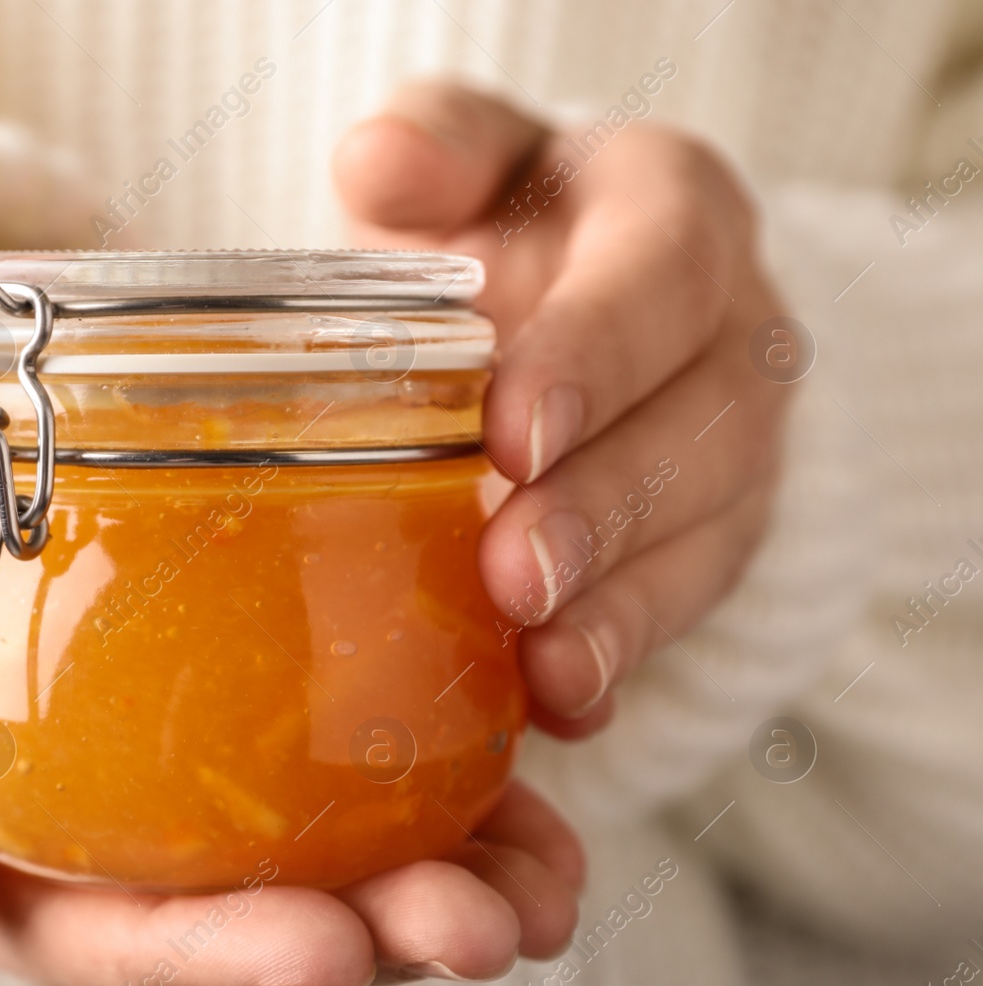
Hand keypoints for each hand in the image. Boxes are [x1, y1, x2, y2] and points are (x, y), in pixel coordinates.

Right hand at [0, 273, 581, 985]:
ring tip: (552, 874)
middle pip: (258, 900)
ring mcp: (191, 721)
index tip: (333, 942)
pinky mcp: (249, 628)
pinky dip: (448, 725)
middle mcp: (114, 804)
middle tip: (497, 922)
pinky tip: (534, 726)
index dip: (227, 955)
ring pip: (331, 824)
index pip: (123, 935)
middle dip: (380, 926)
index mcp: (6, 840)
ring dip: (450, 858)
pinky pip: (356, 698)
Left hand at [334, 81, 792, 735]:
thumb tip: (382, 161)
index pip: (658, 277)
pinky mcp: (707, 540)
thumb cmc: (501, 227)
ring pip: (704, 535)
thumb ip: (433, 148)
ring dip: (620, 605)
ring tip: (540, 662)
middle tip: (512, 570)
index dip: (595, 357)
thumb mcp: (467, 163)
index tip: (511, 433)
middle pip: (697, 425)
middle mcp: (731, 335)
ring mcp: (733, 449)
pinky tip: (562, 706)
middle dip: (602, 507)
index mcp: (673, 218)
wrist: (563, 308)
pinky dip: (619, 659)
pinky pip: (681, 609)